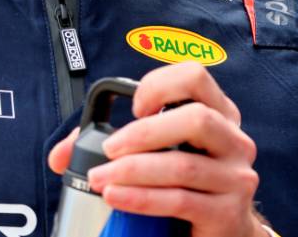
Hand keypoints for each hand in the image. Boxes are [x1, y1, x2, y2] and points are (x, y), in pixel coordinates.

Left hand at [47, 62, 264, 236]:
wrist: (222, 236)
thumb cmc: (188, 188)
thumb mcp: (161, 157)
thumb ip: (115, 146)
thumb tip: (62, 155)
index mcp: (219, 114)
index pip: (196, 77)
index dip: (161, 84)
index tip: (135, 107)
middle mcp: (234, 140)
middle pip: (196, 118)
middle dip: (144, 133)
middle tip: (110, 149)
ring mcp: (236, 178)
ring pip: (183, 165)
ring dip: (134, 170)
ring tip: (100, 179)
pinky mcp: (228, 213)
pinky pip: (180, 200)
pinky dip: (142, 198)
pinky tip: (117, 197)